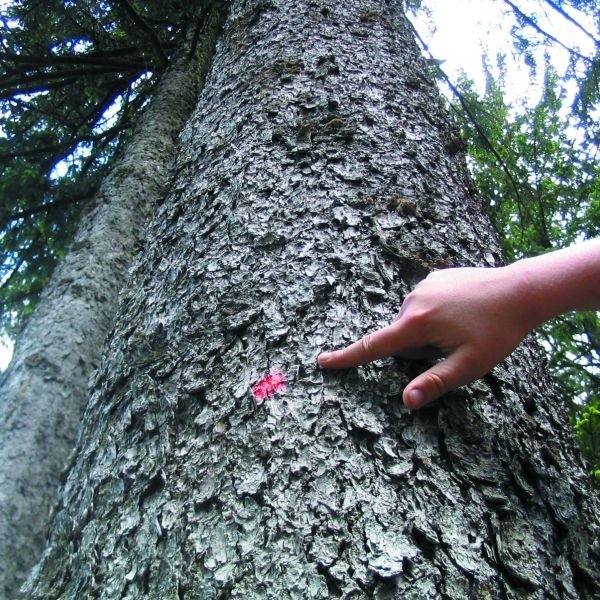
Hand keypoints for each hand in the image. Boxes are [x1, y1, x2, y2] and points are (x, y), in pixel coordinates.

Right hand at [317, 266, 533, 408]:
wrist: (521, 290)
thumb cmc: (497, 332)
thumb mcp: (469, 365)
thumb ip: (434, 383)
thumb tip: (405, 402)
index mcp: (417, 324)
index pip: (374, 346)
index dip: (347, 358)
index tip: (323, 361)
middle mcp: (413, 301)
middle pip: (400, 337)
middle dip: (418, 349)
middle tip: (454, 347)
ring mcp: (423, 286)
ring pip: (413, 321)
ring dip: (428, 331)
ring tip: (463, 328)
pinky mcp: (434, 277)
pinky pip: (424, 304)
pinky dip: (436, 313)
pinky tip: (464, 311)